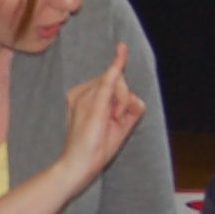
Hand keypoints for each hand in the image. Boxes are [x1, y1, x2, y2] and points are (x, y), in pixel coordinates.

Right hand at [58, 43, 146, 180]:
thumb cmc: (96, 148)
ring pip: (118, 84)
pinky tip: (121, 52)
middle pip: (114, 80)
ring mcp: (84, 97)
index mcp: (83, 97)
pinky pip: (109, 81)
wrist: (79, 165)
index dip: (117, 67)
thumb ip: (128, 108)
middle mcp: (81, 93)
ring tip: (112, 122)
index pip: (108, 82)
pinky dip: (117, 67)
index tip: (122, 48)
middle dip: (124, 98)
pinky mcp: (93, 104)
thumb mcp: (118, 126)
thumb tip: (135, 97)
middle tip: (116, 119)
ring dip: (124, 102)